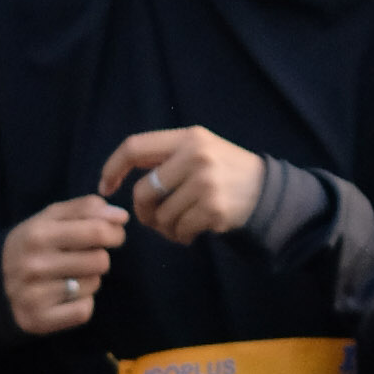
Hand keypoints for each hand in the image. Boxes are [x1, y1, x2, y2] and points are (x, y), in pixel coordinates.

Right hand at [2, 195, 126, 335]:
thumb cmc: (33, 245)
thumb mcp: (51, 218)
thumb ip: (86, 209)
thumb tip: (121, 216)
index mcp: (37, 234)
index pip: (97, 231)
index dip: (115, 233)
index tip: (114, 235)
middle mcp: (34, 264)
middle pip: (100, 261)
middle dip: (99, 257)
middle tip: (85, 258)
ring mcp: (34, 295)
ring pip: (93, 285)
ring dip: (89, 280)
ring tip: (68, 276)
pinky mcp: (38, 320)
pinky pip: (84, 311)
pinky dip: (82, 303)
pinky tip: (65, 297)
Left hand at [102, 127, 266, 242]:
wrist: (268, 192)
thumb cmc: (226, 171)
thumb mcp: (200, 150)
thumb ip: (166, 157)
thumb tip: (120, 175)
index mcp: (188, 137)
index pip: (134, 147)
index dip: (113, 168)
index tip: (106, 187)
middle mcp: (196, 156)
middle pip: (144, 191)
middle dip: (143, 212)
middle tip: (152, 219)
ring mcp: (206, 183)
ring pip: (161, 215)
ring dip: (166, 228)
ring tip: (180, 225)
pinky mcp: (214, 208)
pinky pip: (180, 229)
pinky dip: (181, 236)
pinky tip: (192, 232)